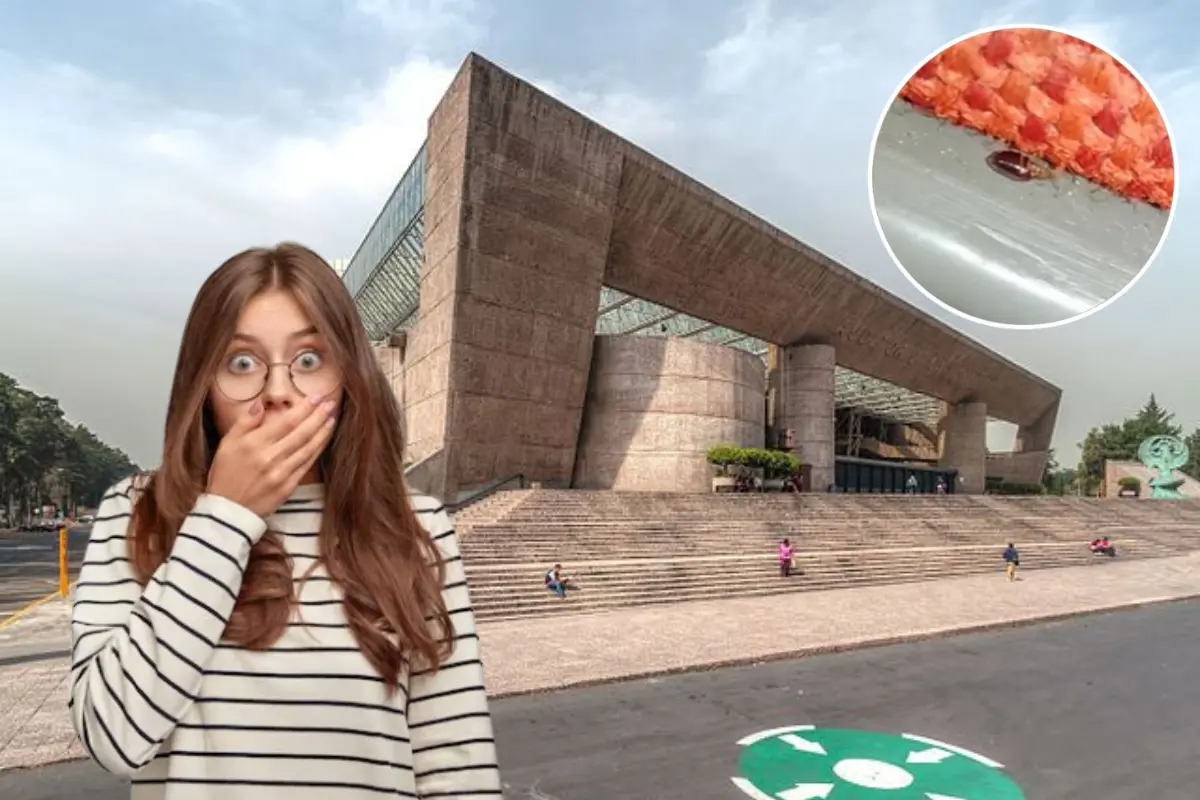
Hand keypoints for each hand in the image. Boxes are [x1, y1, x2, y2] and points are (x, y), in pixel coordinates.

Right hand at [206, 396, 336, 517]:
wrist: (228, 510)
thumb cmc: (225, 474)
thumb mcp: (226, 444)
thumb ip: (244, 422)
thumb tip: (261, 404)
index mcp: (254, 444)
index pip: (286, 421)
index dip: (304, 408)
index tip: (316, 397)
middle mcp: (270, 457)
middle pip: (301, 433)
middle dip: (318, 416)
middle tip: (330, 403)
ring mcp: (281, 473)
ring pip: (307, 448)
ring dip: (322, 432)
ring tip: (332, 418)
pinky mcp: (288, 487)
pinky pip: (306, 465)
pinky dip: (317, 451)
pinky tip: (323, 440)